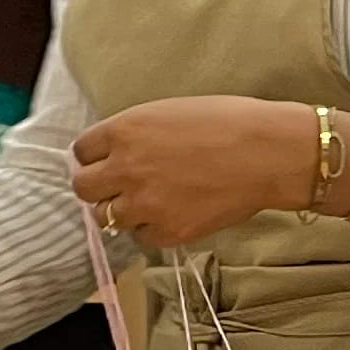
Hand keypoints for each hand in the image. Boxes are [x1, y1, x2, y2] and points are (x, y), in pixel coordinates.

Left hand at [69, 97, 314, 247]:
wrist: (268, 153)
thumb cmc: (229, 122)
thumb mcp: (170, 112)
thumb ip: (136, 134)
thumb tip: (118, 152)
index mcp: (125, 131)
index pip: (82, 151)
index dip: (95, 157)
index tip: (107, 161)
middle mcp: (126, 168)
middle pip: (83, 188)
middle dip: (98, 186)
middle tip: (118, 186)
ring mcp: (145, 204)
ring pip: (106, 218)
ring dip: (122, 210)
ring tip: (148, 202)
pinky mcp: (168, 232)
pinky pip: (142, 237)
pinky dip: (152, 229)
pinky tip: (173, 213)